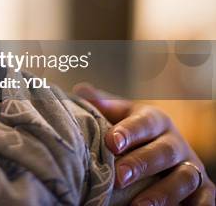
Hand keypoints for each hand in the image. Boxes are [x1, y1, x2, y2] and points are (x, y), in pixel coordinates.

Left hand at [74, 83, 214, 205]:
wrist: (158, 149)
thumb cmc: (130, 132)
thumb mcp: (118, 115)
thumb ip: (102, 105)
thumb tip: (81, 91)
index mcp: (155, 120)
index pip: (145, 122)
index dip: (129, 132)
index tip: (111, 142)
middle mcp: (176, 142)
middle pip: (164, 151)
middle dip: (142, 164)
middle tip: (119, 177)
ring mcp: (191, 166)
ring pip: (185, 177)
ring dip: (164, 193)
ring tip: (138, 205)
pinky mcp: (203, 189)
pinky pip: (205, 199)